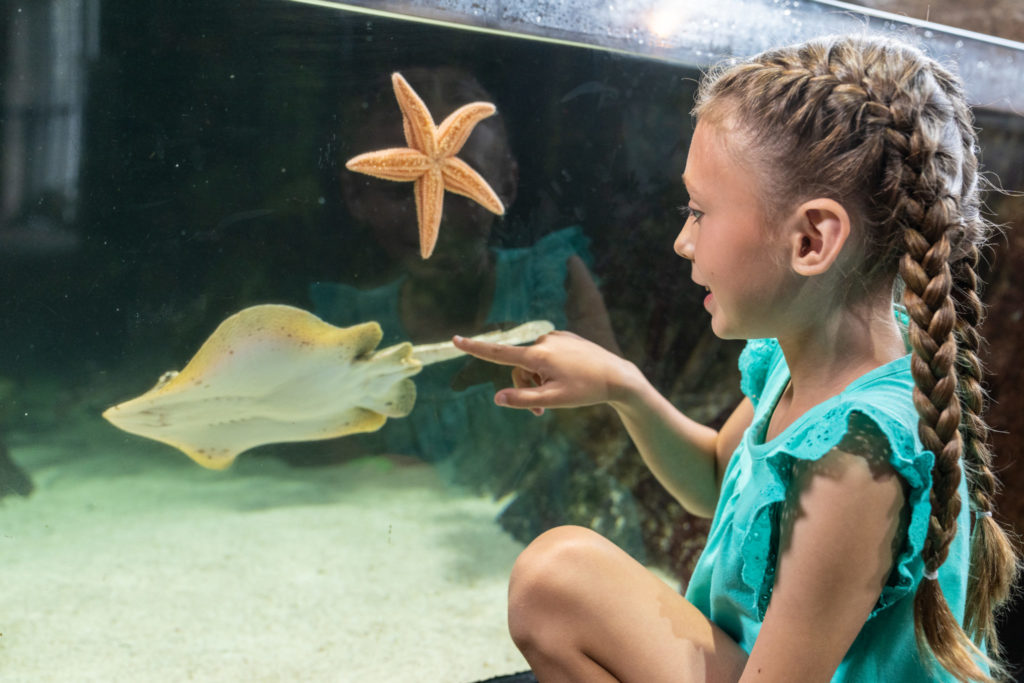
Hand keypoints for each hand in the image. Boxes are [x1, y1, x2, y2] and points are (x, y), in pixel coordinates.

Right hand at [452, 330, 634, 415]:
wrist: (618, 376)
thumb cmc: (586, 390)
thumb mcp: (553, 400)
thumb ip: (523, 400)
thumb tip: (496, 397)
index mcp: (538, 355)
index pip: (498, 352)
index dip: (474, 348)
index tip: (455, 339)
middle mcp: (544, 341)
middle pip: (519, 368)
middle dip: (525, 388)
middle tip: (540, 412)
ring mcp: (556, 337)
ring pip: (534, 362)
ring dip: (539, 380)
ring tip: (559, 393)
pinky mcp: (566, 337)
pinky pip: (548, 354)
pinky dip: (551, 369)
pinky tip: (570, 377)